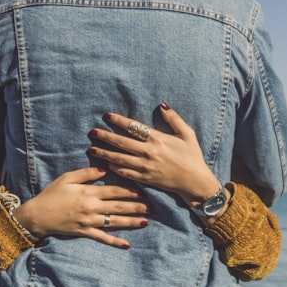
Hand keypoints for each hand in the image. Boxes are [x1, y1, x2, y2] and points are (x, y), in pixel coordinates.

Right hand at [12, 167, 148, 248]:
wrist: (37, 215)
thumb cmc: (51, 194)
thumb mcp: (67, 178)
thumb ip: (87, 173)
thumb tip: (105, 169)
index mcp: (89, 192)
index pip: (115, 190)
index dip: (131, 190)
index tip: (144, 189)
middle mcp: (92, 207)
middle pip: (119, 206)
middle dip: (136, 206)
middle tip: (152, 206)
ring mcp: (89, 222)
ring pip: (114, 222)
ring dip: (131, 222)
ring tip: (145, 222)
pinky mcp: (84, 232)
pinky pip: (102, 238)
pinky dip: (115, 242)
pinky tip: (127, 245)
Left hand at [87, 103, 224, 216]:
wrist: (195, 181)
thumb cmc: (192, 156)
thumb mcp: (187, 134)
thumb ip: (174, 119)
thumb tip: (162, 105)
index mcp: (158, 139)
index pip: (133, 127)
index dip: (118, 120)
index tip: (106, 116)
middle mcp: (149, 152)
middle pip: (121, 142)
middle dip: (105, 137)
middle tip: (92, 132)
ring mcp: (145, 167)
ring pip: (119, 159)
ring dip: (104, 153)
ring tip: (92, 149)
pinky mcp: (145, 179)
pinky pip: (125, 173)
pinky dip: (114, 168)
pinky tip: (105, 164)